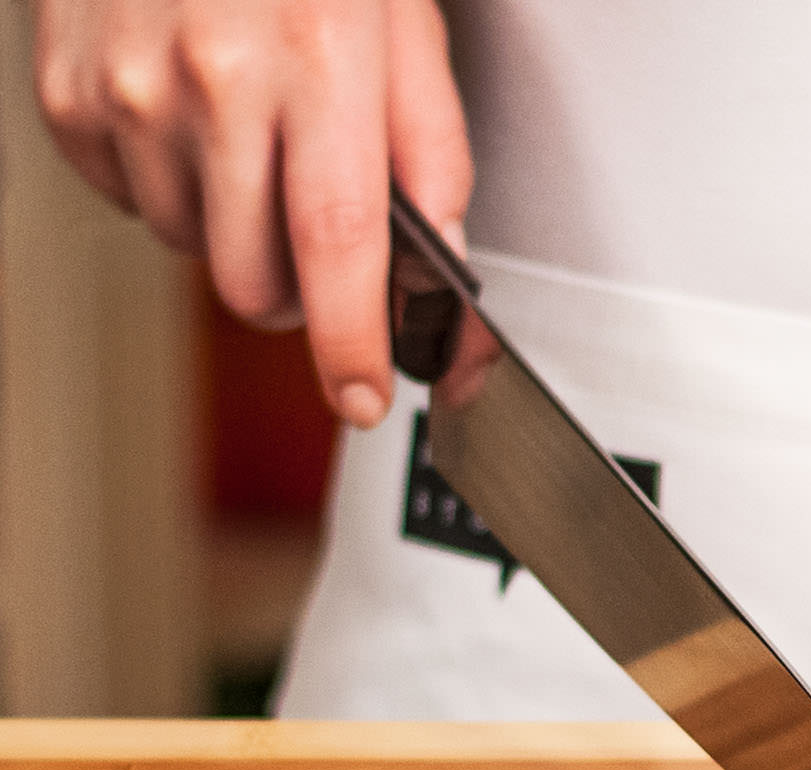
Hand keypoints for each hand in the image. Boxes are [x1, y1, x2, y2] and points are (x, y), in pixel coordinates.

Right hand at [33, 0, 471, 427]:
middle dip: (300, 296)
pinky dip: (170, 188)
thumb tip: (444, 261)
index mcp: (317, 61)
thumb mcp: (402, 24)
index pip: (339, 246)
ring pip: (192, 250)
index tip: (363, 394)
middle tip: (321, 251)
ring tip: (253, 147)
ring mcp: (127, 88)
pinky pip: (127, 203)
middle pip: (256, 283)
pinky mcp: (68, 94)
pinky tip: (192, 123)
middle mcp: (214, 79)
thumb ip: (431, 150)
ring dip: (234, 232)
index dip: (353, 340)